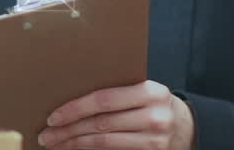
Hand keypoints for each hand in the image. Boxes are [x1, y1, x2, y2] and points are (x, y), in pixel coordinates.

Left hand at [37, 80, 194, 149]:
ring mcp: (155, 139)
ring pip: (104, 142)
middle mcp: (155, 116)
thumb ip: (117, 90)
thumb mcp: (142, 90)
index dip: (75, 109)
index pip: (104, 100)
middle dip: (69, 129)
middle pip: (101, 123)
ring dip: (74, 143)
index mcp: (150, 91)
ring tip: (55, 143)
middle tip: (46, 134)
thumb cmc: (153, 103)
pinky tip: (74, 148)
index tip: (53, 116)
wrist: (186, 125)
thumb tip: (70, 93)